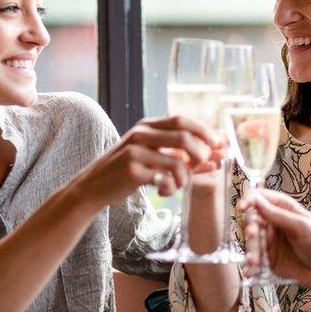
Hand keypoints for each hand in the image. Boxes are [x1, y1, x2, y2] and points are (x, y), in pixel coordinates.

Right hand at [68, 115, 224, 209]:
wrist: (92, 187)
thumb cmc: (126, 172)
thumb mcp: (152, 156)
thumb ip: (180, 155)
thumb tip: (217, 158)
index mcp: (147, 126)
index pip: (182, 120)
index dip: (204, 131)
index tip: (218, 145)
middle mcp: (141, 134)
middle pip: (185, 137)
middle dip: (200, 154)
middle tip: (200, 168)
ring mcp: (135, 151)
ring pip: (178, 162)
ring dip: (185, 178)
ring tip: (176, 185)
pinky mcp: (132, 170)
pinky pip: (165, 178)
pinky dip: (171, 188)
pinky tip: (163, 191)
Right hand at [241, 189, 310, 294]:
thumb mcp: (301, 226)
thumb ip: (278, 215)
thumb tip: (257, 200)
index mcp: (285, 209)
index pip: (262, 198)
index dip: (250, 200)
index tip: (241, 207)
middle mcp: (275, 223)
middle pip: (253, 220)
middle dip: (250, 227)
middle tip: (252, 234)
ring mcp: (271, 241)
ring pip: (252, 241)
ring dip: (250, 249)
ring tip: (253, 261)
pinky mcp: (269, 259)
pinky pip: (255, 259)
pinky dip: (251, 265)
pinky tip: (250, 271)